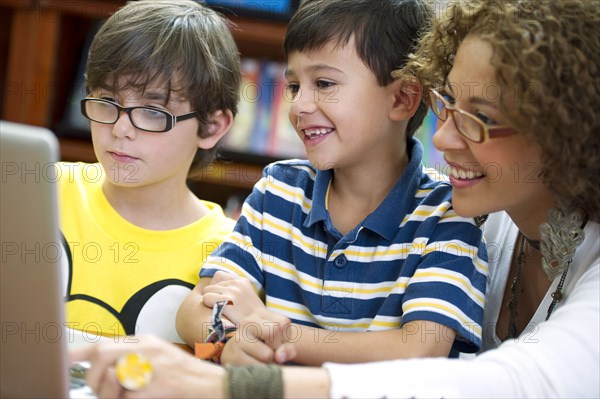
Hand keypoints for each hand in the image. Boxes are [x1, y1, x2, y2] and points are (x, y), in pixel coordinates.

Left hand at [69, 335, 225, 398]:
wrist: (214, 385)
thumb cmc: (185, 376)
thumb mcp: (158, 358)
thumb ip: (131, 359)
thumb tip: (101, 369)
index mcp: (144, 342)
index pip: (102, 344)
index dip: (78, 353)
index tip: (64, 360)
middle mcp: (146, 349)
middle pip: (101, 355)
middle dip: (94, 377)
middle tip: (105, 391)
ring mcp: (153, 365)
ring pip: (112, 377)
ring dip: (112, 393)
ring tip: (128, 397)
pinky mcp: (159, 383)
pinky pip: (130, 397)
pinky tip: (145, 398)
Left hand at [203, 271, 265, 323]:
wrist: (259, 325)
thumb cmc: (251, 316)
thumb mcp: (246, 296)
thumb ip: (234, 289)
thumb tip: (216, 287)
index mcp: (242, 281)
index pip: (218, 275)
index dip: (216, 287)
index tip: (221, 297)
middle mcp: (237, 283)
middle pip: (211, 284)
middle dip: (213, 296)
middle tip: (219, 307)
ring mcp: (232, 291)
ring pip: (207, 291)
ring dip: (210, 301)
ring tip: (219, 310)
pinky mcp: (226, 300)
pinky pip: (206, 298)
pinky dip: (208, 306)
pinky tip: (217, 313)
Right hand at [221, 307, 297, 365]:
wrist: (237, 354)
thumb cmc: (266, 347)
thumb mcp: (280, 342)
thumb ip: (288, 348)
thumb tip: (278, 357)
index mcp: (260, 313)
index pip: (283, 323)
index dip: (286, 337)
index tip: (278, 341)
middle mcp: (247, 321)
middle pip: (274, 331)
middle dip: (277, 347)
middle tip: (270, 350)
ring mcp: (238, 338)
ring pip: (267, 354)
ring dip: (270, 362)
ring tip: (262, 359)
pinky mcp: (234, 356)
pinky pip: (257, 368)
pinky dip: (262, 371)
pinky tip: (255, 365)